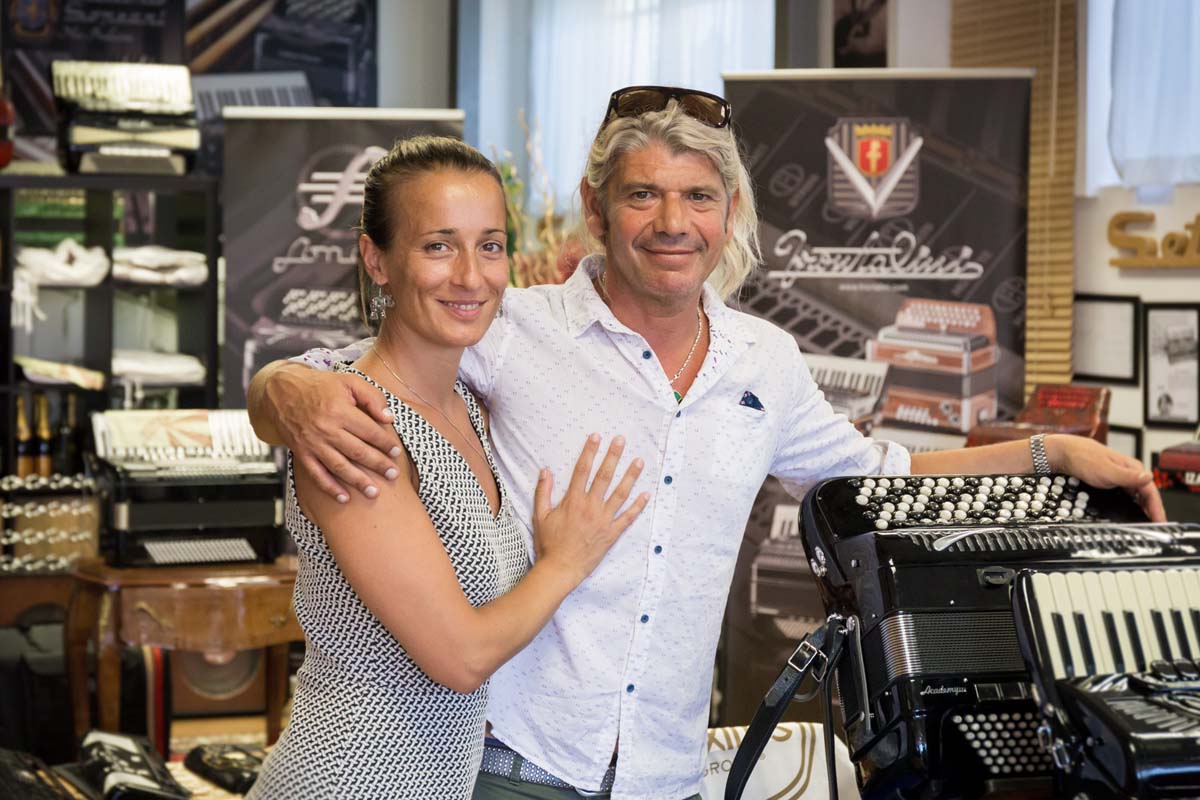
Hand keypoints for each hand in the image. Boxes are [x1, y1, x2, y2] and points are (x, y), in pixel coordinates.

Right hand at [266, 365, 401, 502]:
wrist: (281, 392)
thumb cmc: (319, 385)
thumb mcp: (348, 381)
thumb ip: (372, 396)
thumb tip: (388, 418)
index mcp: (340, 410)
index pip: (369, 431)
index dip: (385, 443)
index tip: (396, 452)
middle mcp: (326, 429)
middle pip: (357, 451)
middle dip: (377, 465)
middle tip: (393, 475)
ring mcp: (313, 443)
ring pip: (339, 466)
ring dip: (357, 481)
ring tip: (374, 493)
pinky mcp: (301, 453)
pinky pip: (316, 474)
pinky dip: (330, 487)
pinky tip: (344, 498)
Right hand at [532, 434, 649, 583]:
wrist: (560, 569)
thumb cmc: (548, 543)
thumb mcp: (540, 516)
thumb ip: (543, 492)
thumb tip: (545, 470)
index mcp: (573, 501)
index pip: (582, 470)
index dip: (590, 451)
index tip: (596, 436)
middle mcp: (590, 507)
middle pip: (604, 476)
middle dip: (613, 456)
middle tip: (621, 440)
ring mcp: (603, 520)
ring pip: (620, 494)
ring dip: (630, 476)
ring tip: (639, 460)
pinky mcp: (612, 534)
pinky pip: (628, 518)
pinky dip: (638, 506)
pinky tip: (646, 494)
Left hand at [1048, 434, 1165, 521]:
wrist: (1063, 453)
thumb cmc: (1083, 458)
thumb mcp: (1107, 471)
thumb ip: (1128, 477)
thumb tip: (1148, 478)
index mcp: (1133, 468)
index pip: (1151, 492)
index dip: (1157, 508)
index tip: (1161, 523)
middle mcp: (1129, 472)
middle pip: (1145, 495)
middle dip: (1152, 511)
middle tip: (1155, 528)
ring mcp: (1119, 477)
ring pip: (1136, 496)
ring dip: (1142, 509)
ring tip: (1145, 524)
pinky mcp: (1110, 481)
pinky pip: (1125, 496)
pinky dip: (1130, 505)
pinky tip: (1129, 513)